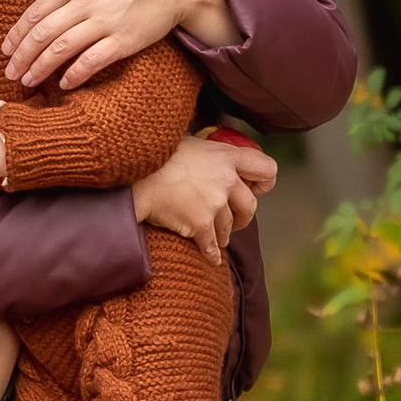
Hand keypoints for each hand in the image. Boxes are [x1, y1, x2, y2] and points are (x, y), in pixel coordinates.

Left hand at [3, 0, 219, 89]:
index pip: (37, 10)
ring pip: (61, 49)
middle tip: (9, 72)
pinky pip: (92, 61)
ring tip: (27, 81)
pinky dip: (75, 74)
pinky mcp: (124, 40)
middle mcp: (86, 2)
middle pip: (43, 33)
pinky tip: (63, 83)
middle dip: (21, 55)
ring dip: (40, 68)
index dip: (17, 32)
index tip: (6, 48)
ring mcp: (105, 22)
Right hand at [130, 134, 278, 263]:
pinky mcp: (200, 224)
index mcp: (226, 156)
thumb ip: (208, 151)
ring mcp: (214, 203)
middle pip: (250, 205)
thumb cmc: (156, 155)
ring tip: (214, 236)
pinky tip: (212, 259)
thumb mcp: (189, 142)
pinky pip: (212, 245)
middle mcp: (226, 179)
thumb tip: (210, 153)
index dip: (264, 181)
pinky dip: (212, 254)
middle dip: (243, 216)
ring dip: (223, 234)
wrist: (134, 176)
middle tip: (235, 220)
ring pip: (229, 227)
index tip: (255, 189)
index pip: (266, 168)